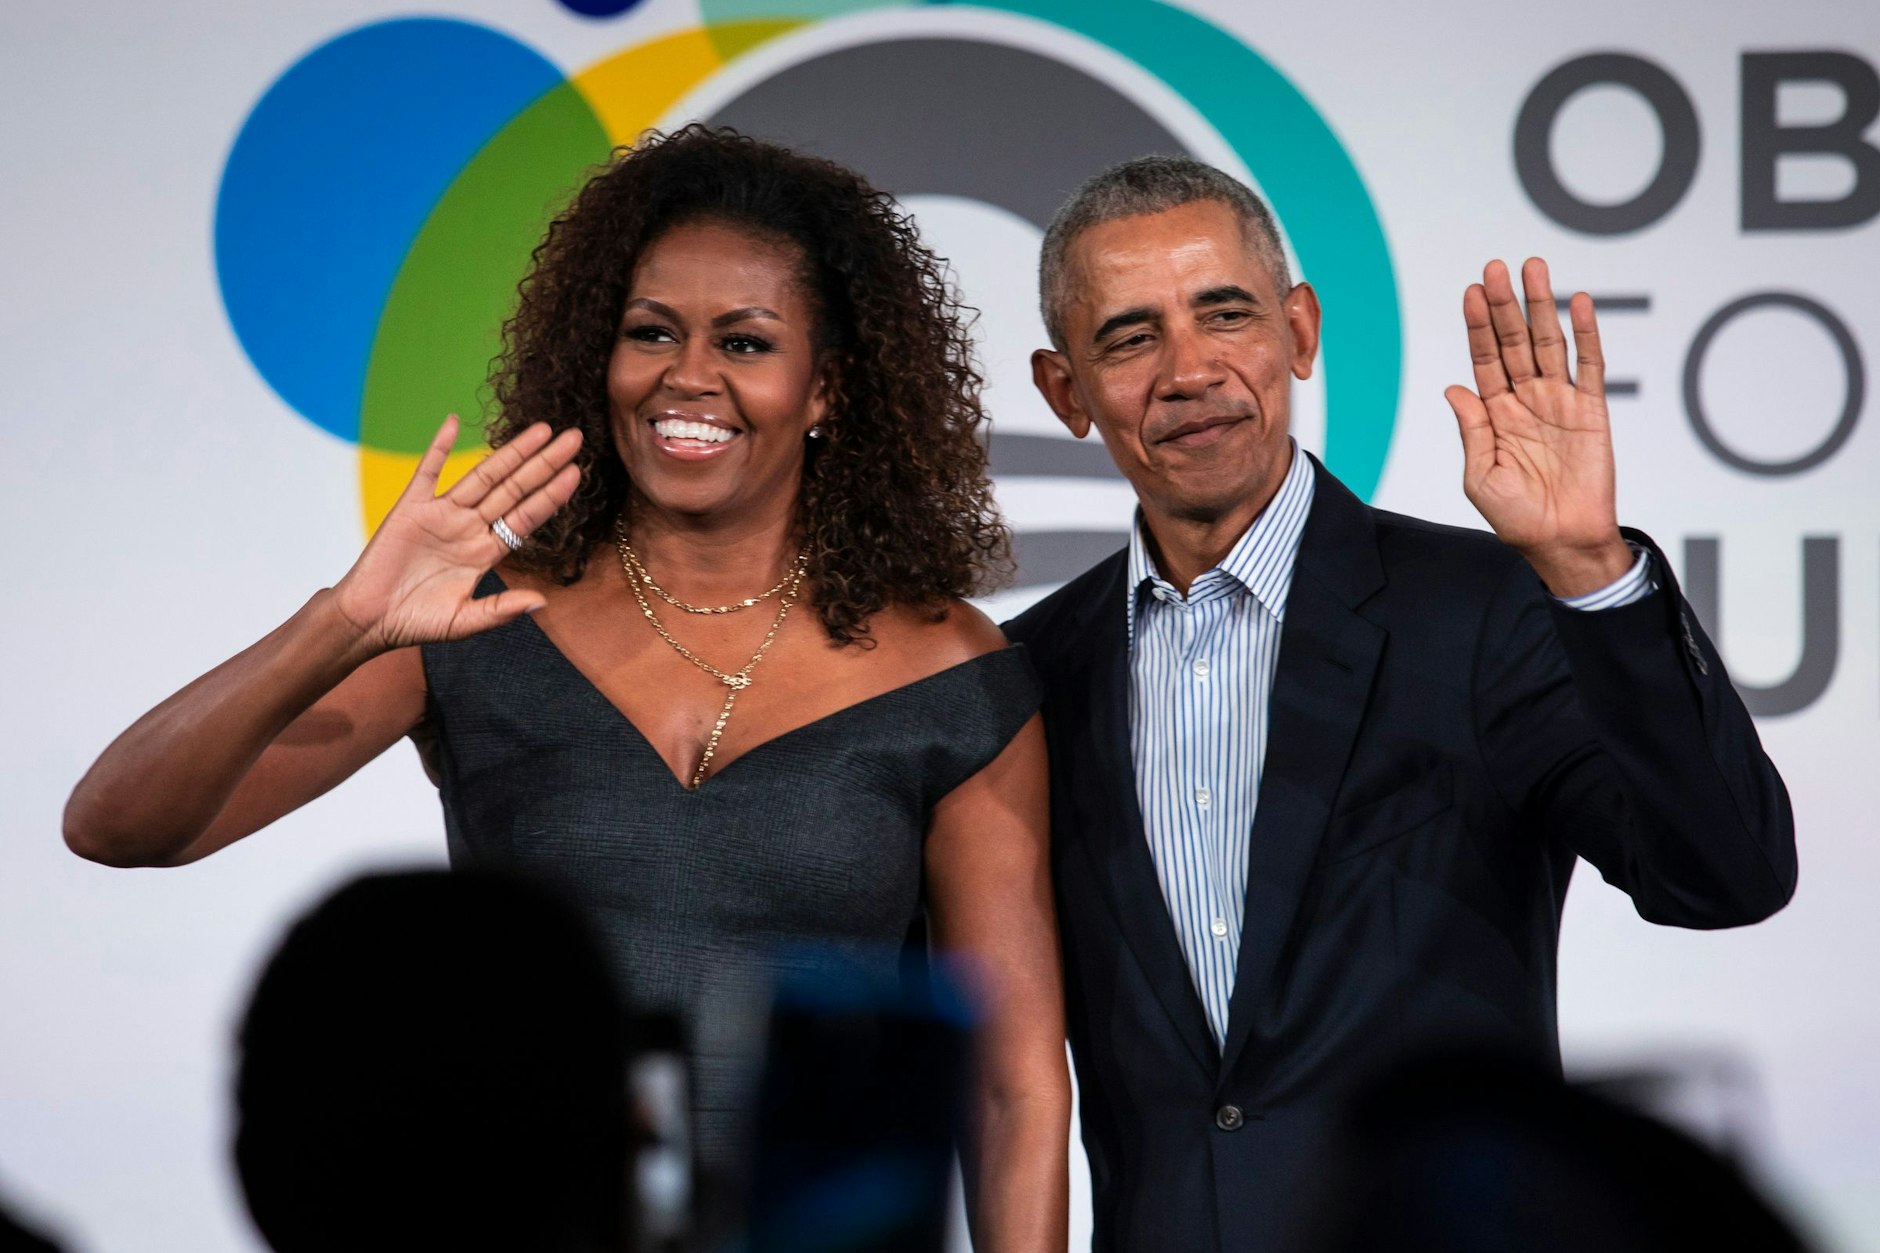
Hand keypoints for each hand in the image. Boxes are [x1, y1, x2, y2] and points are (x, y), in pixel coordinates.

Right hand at [331, 415, 582, 652]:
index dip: (551, 495)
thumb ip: (501, 609)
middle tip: (574, 438)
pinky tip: (454, 421)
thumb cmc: (415, 623)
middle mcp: (469, 528)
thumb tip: (542, 602)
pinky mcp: (409, 508)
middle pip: (514, 488)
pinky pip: (427, 471)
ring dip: (510, 452)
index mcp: (486, 552)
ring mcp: (441, 514)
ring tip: (541, 429)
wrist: (369, 620)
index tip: (576, 473)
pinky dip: (439, 446)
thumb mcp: (465, 621)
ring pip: (482, 475)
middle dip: (544, 464)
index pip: (526, 516)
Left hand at [1445, 258, 1631, 597]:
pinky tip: (1578, 303)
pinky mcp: (1592, 410)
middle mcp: (1526, 399)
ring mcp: (1559, 401)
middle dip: (1505, 305)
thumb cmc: (1516, 517)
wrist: (1562, 541)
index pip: (1483, 359)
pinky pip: (1590, 365)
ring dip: (1541, 306)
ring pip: (1548, 343)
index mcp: (1494, 413)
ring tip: (1534, 269)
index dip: (1478, 326)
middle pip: (1513, 342)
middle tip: (1497, 267)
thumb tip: (1453, 388)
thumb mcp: (1480, 476)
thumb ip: (1472, 430)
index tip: (1472, 292)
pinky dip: (1586, 334)